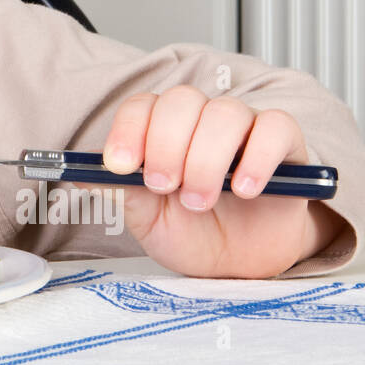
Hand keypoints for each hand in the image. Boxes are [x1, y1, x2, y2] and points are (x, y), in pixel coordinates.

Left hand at [100, 85, 320, 277]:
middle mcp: (202, 121)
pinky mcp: (285, 145)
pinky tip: (245, 189)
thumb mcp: (148, 219)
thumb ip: (121, 191)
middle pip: (182, 100)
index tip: (120, 166)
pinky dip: (258, 156)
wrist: (241, 264)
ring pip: (226, 113)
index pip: (143, 106)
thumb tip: (78, 174)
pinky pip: (276, 127)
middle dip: (166, 145)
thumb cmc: (192, 234)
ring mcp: (245, 128)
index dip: (129, 131)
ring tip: (200, 200)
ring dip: (206, 159)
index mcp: (162, 130)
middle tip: (163, 187)